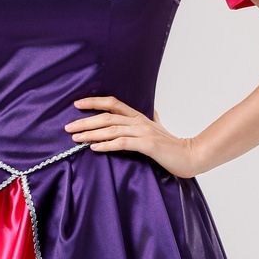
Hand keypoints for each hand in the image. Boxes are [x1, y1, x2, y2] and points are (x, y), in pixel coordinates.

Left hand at [65, 95, 200, 177]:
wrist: (190, 156)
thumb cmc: (173, 146)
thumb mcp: (159, 129)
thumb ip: (152, 121)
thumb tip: (152, 113)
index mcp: (139, 116)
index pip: (113, 103)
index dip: (94, 102)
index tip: (77, 104)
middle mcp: (139, 121)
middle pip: (107, 117)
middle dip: (85, 121)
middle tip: (68, 127)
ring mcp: (143, 132)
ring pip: (112, 130)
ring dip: (91, 134)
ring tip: (76, 138)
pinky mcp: (147, 145)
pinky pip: (122, 144)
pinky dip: (106, 145)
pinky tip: (94, 148)